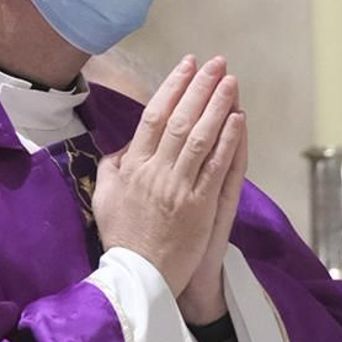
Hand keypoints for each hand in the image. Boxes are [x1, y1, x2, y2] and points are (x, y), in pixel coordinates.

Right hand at [93, 56, 243, 295]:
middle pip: (181, 120)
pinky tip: (238, 120)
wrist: (140, 277)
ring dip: (218, 106)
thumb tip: (125, 145)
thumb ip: (113, 166)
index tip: (186, 66)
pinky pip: (217, 167)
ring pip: (201, 138)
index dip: (172, 88)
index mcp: (132, 167)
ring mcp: (180, 188)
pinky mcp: (200, 206)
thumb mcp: (103, 197)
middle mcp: (156, 172)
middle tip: (216, 64)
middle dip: (200, 88)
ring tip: (231, 82)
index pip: (153, 116)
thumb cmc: (122, 238)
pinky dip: (229, 141)